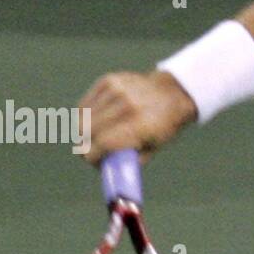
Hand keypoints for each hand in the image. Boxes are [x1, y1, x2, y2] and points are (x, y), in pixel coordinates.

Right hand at [77, 69, 196, 164]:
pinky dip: (84, 116)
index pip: (104, 143)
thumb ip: (129, 160)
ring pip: (83, 117)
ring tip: (88, 138)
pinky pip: (85, 104)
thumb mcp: (153, 146)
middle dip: (83, 145)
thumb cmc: (162, 125)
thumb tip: (107, 172)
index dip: (92, 155)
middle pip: (89, 130)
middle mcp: (127, 105)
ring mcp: (116, 90)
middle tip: (86, 152)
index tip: (90, 160)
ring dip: (82, 131)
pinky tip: (90, 122)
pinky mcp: (108, 81)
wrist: (172, 93)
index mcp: (141, 124)